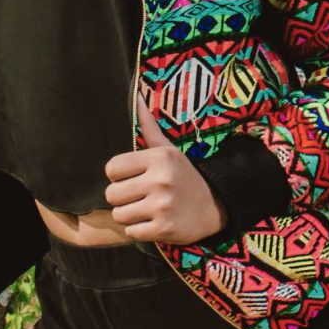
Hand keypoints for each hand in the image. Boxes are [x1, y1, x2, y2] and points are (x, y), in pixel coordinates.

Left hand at [104, 95, 225, 244]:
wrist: (216, 206)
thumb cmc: (184, 176)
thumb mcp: (169, 150)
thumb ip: (149, 127)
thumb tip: (136, 95)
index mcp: (159, 158)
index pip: (111, 168)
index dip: (118, 176)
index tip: (133, 178)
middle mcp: (161, 180)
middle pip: (111, 194)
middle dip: (122, 198)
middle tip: (140, 197)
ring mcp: (163, 206)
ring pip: (119, 215)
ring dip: (129, 216)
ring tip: (146, 210)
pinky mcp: (164, 229)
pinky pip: (131, 232)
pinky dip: (139, 231)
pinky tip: (153, 223)